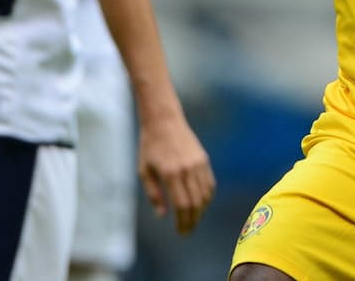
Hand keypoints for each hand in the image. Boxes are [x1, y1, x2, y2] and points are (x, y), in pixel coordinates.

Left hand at [138, 112, 215, 234]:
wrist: (164, 121)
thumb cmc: (150, 146)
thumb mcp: (144, 171)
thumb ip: (154, 195)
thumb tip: (163, 216)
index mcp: (170, 173)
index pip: (182, 206)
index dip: (183, 222)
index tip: (181, 232)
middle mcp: (187, 169)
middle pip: (196, 204)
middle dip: (193, 221)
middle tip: (187, 231)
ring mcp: (198, 163)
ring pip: (205, 195)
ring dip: (200, 211)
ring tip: (192, 219)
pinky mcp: (204, 159)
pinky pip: (210, 184)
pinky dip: (207, 198)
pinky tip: (200, 204)